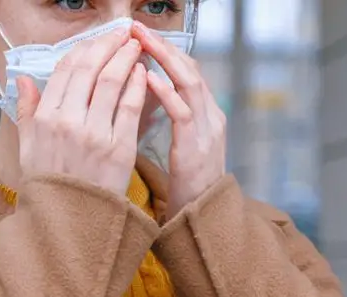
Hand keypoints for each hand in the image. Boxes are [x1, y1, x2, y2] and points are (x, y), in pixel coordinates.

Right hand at [15, 29, 146, 195]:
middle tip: (121, 33)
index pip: (64, 70)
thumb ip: (26, 111)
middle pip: (89, 69)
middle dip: (107, 44)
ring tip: (135, 47)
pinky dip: (138, 84)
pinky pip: (130, 106)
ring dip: (125, 57)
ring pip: (112, 81)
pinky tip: (143, 73)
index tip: (97, 40)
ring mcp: (94, 135)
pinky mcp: (119, 148)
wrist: (68, 223)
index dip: (83, 49)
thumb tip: (22, 80)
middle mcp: (67, 122)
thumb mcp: (28, 149)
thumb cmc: (49, 186)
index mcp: (44, 119)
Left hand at [132, 21, 226, 218]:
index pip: (185, 71)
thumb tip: (142, 95)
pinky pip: (183, 114)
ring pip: (190, 83)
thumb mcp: (179, 145)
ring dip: (164, 60)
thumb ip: (169, 120)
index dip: (163, 50)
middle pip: (189, 68)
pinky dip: (166, 93)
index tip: (138, 35)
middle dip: (163, 45)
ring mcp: (207, 131)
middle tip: (136, 27)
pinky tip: (148, 79)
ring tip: (141, 41)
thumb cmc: (184, 185)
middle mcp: (210, 116)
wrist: (202, 221)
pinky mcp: (197, 149)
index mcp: (204, 114)